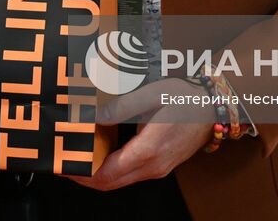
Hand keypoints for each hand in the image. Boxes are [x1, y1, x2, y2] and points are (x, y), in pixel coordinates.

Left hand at [70, 78, 214, 191]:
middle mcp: (152, 166)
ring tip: (80, 155)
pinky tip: (102, 152)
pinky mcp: (160, 166)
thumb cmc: (183, 99)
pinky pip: (130, 174)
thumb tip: (93, 117)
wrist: (212, 109)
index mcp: (148, 151)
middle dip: (85, 177)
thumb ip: (120, 107)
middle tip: (66, 161)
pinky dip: (112, 169)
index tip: (65, 165)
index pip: (106, 175)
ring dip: (98, 173)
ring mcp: (157, 169)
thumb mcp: (151, 95)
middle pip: (110, 183)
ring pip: (119, 181)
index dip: (82, 174)